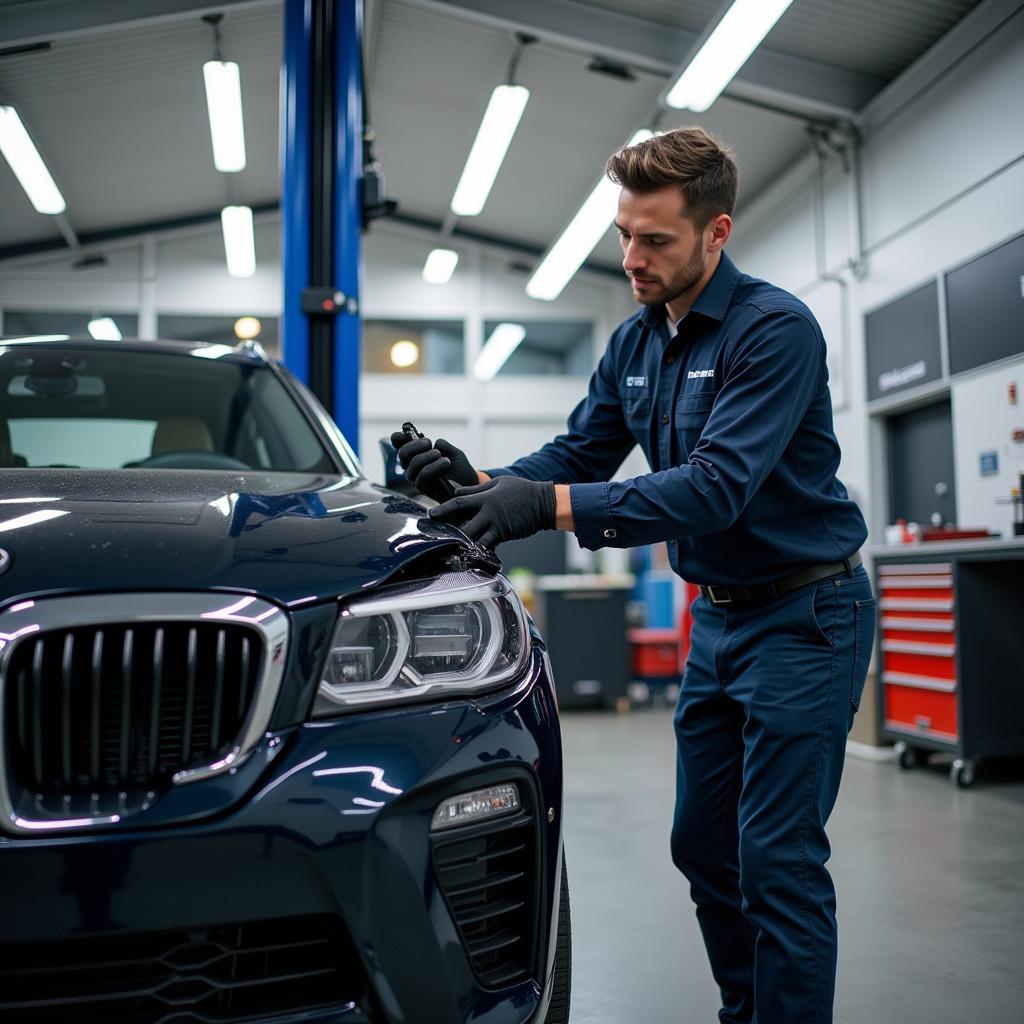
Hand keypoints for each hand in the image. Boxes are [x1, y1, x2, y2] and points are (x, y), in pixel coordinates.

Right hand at [389, 432, 477, 502]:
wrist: (468, 486)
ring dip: (428, 456)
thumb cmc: (460, 469)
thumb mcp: (454, 452)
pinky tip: (446, 463)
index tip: (407, 433)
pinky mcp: (421, 488)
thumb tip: (434, 443)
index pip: (399, 445)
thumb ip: (443, 445)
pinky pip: (423, 475)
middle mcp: (412, 466)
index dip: (398, 437)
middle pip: (402, 453)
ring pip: (413, 463)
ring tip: (442, 456)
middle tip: (429, 443)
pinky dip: (435, 467)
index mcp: (416, 454)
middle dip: (415, 445)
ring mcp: (415, 477)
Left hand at [429, 476, 555, 548]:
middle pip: (463, 524)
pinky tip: (470, 554)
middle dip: (449, 531)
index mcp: (485, 497)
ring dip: (462, 542)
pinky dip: (478, 549)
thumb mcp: (498, 483)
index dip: (443, 509)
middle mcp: (488, 512)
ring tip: (450, 547)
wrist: (543, 503)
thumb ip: (476, 489)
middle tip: (437, 536)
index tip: (431, 514)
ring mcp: (496, 525)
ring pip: (474, 537)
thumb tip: (456, 491)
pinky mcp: (504, 535)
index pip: (458, 502)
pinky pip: (488, 545)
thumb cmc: (521, 490)